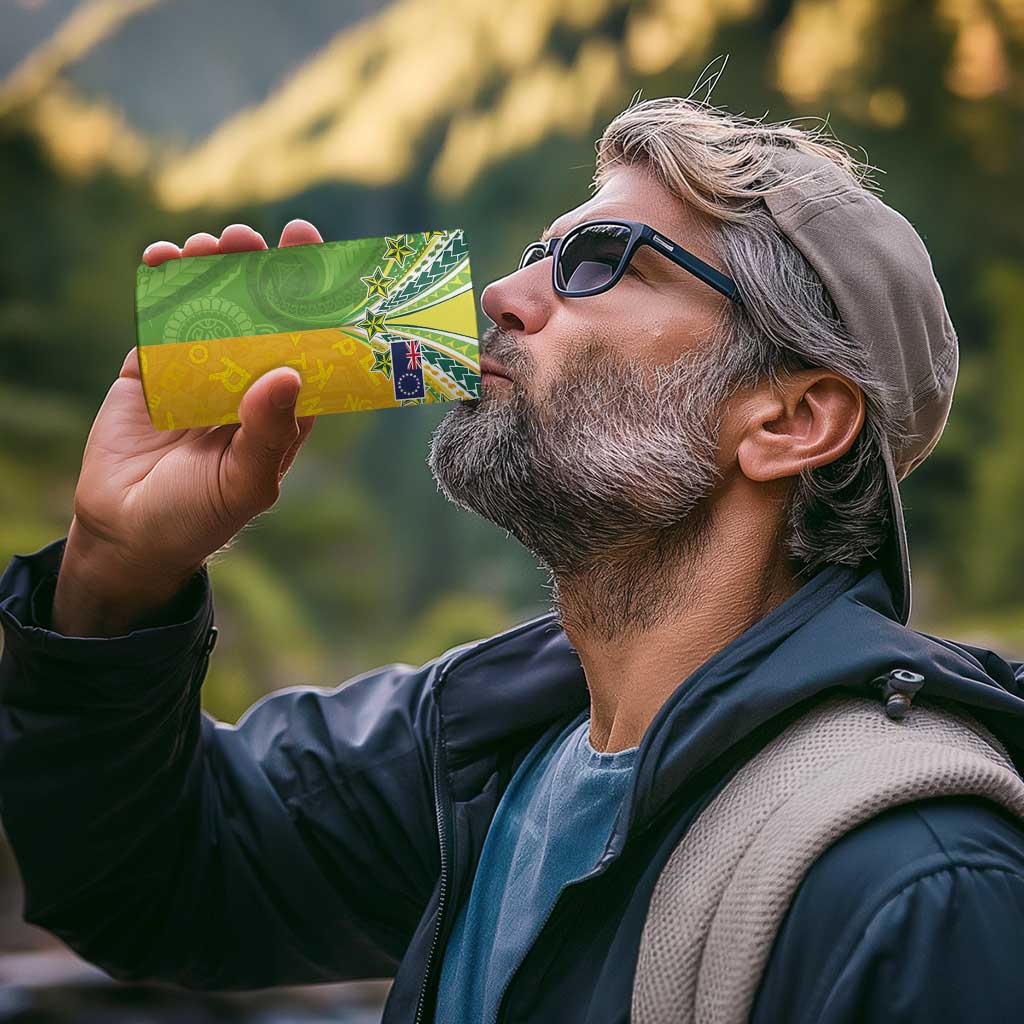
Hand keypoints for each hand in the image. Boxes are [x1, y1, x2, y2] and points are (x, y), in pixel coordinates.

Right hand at [52, 220, 322, 635]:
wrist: (126, 534)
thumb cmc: (199, 517)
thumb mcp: (244, 483)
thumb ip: (267, 433)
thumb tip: (287, 373)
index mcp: (282, 408)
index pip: (307, 346)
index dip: (314, 302)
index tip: (315, 256)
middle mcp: (246, 382)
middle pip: (261, 316)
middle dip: (259, 273)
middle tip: (252, 239)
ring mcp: (198, 371)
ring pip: (213, 308)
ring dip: (213, 271)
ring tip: (210, 245)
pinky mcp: (152, 369)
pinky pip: (160, 319)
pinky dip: (162, 285)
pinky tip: (164, 258)